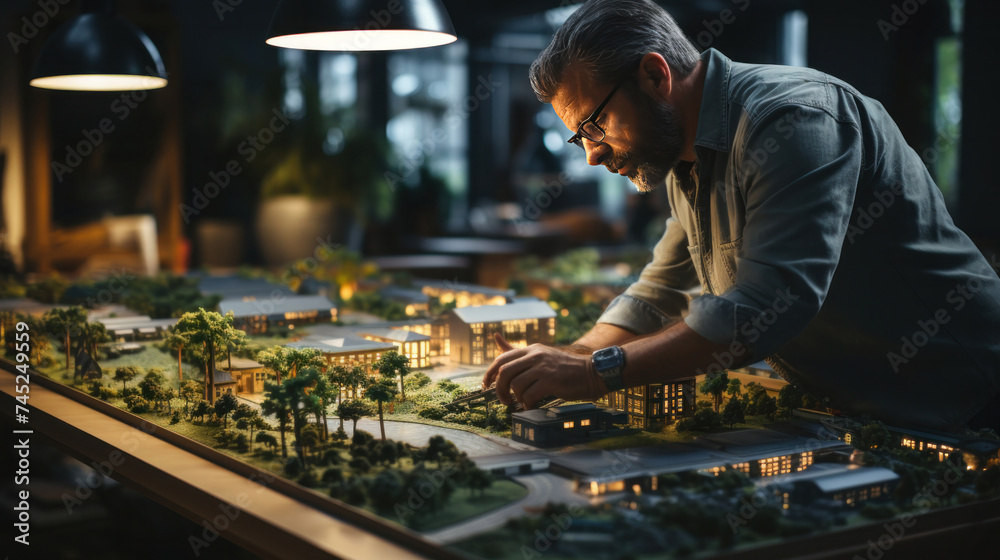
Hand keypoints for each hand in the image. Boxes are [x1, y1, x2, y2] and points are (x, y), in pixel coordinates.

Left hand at [482, 333, 606, 407]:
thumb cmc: (564, 367)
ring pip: (516, 385)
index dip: (490, 373)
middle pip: (504, 372)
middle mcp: (535, 356)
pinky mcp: (550, 381)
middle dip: (499, 389)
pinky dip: (528, 404)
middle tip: (504, 400)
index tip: (486, 385)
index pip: (502, 358)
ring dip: (516, 398)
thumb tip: (495, 337)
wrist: (591, 373)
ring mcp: (543, 368)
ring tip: (523, 403)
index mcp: (531, 349)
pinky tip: (533, 405)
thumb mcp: (541, 354)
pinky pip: (529, 396)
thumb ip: (518, 351)